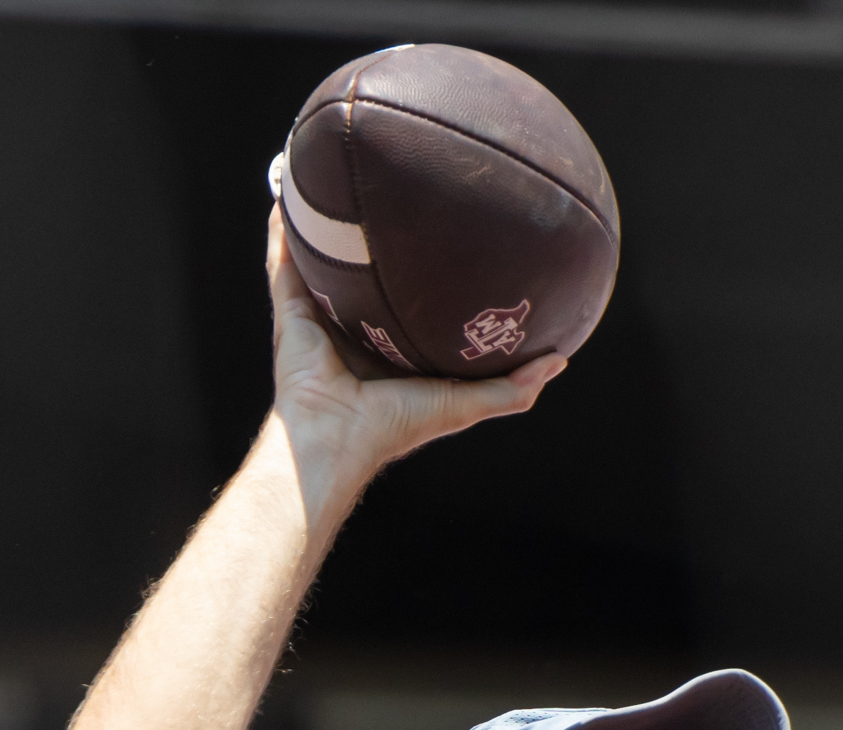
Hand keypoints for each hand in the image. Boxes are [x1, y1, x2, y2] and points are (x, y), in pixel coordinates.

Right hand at [265, 205, 563, 485]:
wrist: (336, 437)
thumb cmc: (396, 426)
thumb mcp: (465, 404)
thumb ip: (511, 388)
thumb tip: (560, 360)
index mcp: (392, 349)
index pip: (411, 304)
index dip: (429, 276)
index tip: (452, 238)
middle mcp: (355, 329)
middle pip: (367, 276)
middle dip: (378, 240)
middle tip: (396, 196)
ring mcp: (320, 317)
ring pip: (322, 262)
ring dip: (324, 224)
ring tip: (331, 178)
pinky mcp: (292, 311)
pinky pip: (283, 262)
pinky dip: (281, 229)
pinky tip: (286, 192)